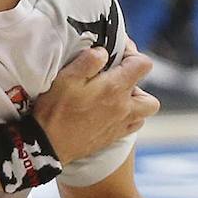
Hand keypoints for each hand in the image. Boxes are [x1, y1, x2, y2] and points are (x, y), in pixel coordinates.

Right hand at [33, 43, 159, 161]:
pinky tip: (111, 112)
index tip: (117, 54)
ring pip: (144, 113)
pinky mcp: (112, 137)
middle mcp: (123, 108)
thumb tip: (104, 52)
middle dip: (138, 84)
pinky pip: (132, 126)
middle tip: (117, 79)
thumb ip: (88, 60)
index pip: (143, 64)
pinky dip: (129, 118)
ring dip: (135, 102)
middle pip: (149, 96)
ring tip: (115, 96)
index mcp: (114, 88)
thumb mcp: (67, 77)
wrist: (47, 144)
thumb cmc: (55, 110)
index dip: (133, 54)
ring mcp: (120, 125)